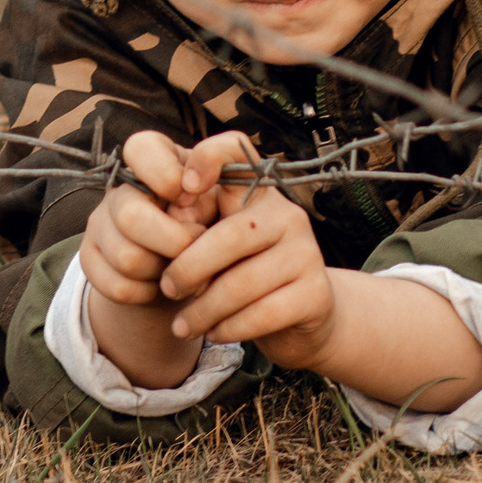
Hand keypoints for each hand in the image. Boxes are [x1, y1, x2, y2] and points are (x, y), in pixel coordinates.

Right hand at [78, 130, 214, 388]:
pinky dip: (149, 293)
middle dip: (174, 241)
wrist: (191, 264)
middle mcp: (119, 189)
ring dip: (165, 272)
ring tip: (184, 268)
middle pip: (131, 216)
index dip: (166, 175)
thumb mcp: (229, 193)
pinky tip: (163, 284)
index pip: (141, 148)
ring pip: (127, 258)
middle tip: (198, 246)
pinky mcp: (90, 259)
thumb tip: (191, 197)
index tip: (191, 195)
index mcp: (153, 160)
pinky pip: (118, 287)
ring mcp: (100, 224)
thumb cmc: (216, 218)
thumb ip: (218, 180)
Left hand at [150, 130, 481, 410]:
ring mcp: (306, 253)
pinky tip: (214, 333)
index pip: (236, 149)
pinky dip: (229, 328)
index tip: (181, 190)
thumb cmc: (245, 274)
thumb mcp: (218, 244)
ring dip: (202, 310)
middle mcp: (287, 214)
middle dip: (188, 269)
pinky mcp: (315, 294)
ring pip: (242, 284)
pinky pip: (261, 314)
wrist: (301, 319)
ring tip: (182, 326)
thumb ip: (194, 228)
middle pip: (229, 237)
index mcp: (258, 192)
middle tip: (166, 289)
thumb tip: (166, 224)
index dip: (207, 158)